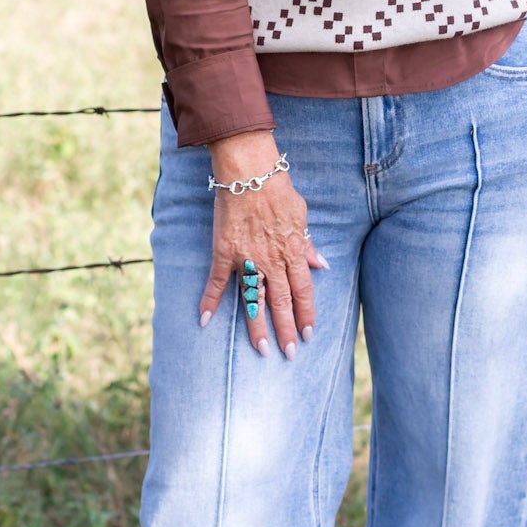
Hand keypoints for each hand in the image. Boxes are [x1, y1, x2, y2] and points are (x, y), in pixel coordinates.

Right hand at [199, 132, 329, 358]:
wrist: (249, 172)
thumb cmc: (278, 190)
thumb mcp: (302, 216)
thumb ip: (309, 244)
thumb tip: (322, 265)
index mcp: (292, 252)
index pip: (303, 291)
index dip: (306, 314)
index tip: (309, 334)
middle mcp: (271, 260)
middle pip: (281, 302)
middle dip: (286, 330)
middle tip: (289, 354)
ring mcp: (246, 258)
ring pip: (253, 299)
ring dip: (257, 326)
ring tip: (261, 349)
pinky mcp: (224, 252)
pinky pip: (217, 281)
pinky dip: (209, 301)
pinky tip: (204, 320)